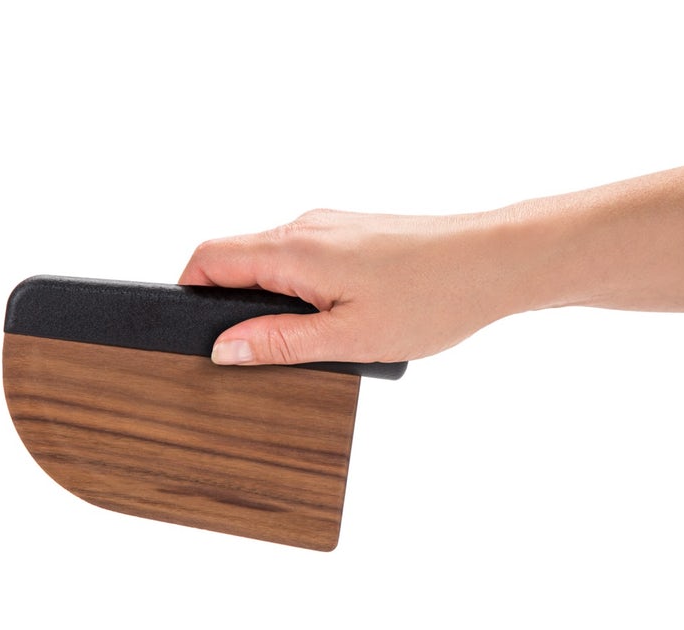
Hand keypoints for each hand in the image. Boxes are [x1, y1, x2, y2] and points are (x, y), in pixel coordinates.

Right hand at [179, 208, 530, 364]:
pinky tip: (342, 316)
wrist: (495, 261)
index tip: (195, 334)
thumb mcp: (349, 337)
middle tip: (261, 350)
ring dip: (274, 297)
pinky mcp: (355, 232)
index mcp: (295, 248)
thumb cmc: (434, 296)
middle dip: (233, 304)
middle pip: (237, 258)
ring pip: (274, 259)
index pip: (208, 258)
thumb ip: (279, 342)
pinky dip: (305, 287)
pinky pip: (306, 257)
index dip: (188, 294)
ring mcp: (332, 225)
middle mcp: (307, 226)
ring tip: (315, 337)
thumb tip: (223, 349)